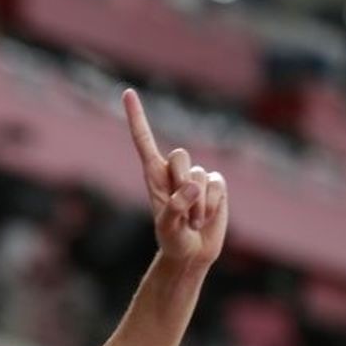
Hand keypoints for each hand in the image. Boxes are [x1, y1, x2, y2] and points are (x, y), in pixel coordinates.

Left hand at [124, 88, 227, 271]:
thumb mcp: (167, 227)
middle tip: (180, 210)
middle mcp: (173, 171)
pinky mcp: (215, 185)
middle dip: (181, 182)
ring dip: (198, 204)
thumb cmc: (171, 240)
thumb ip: (175, 206)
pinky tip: (206, 217)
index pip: (144, 140)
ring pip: (200, 174)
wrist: (191, 253)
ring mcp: (196, 177)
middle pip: (180, 156)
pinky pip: (217, 185)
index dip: (137, 117)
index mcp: (152, 175)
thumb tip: (193, 184)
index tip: (127, 92)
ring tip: (192, 221)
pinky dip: (212, 204)